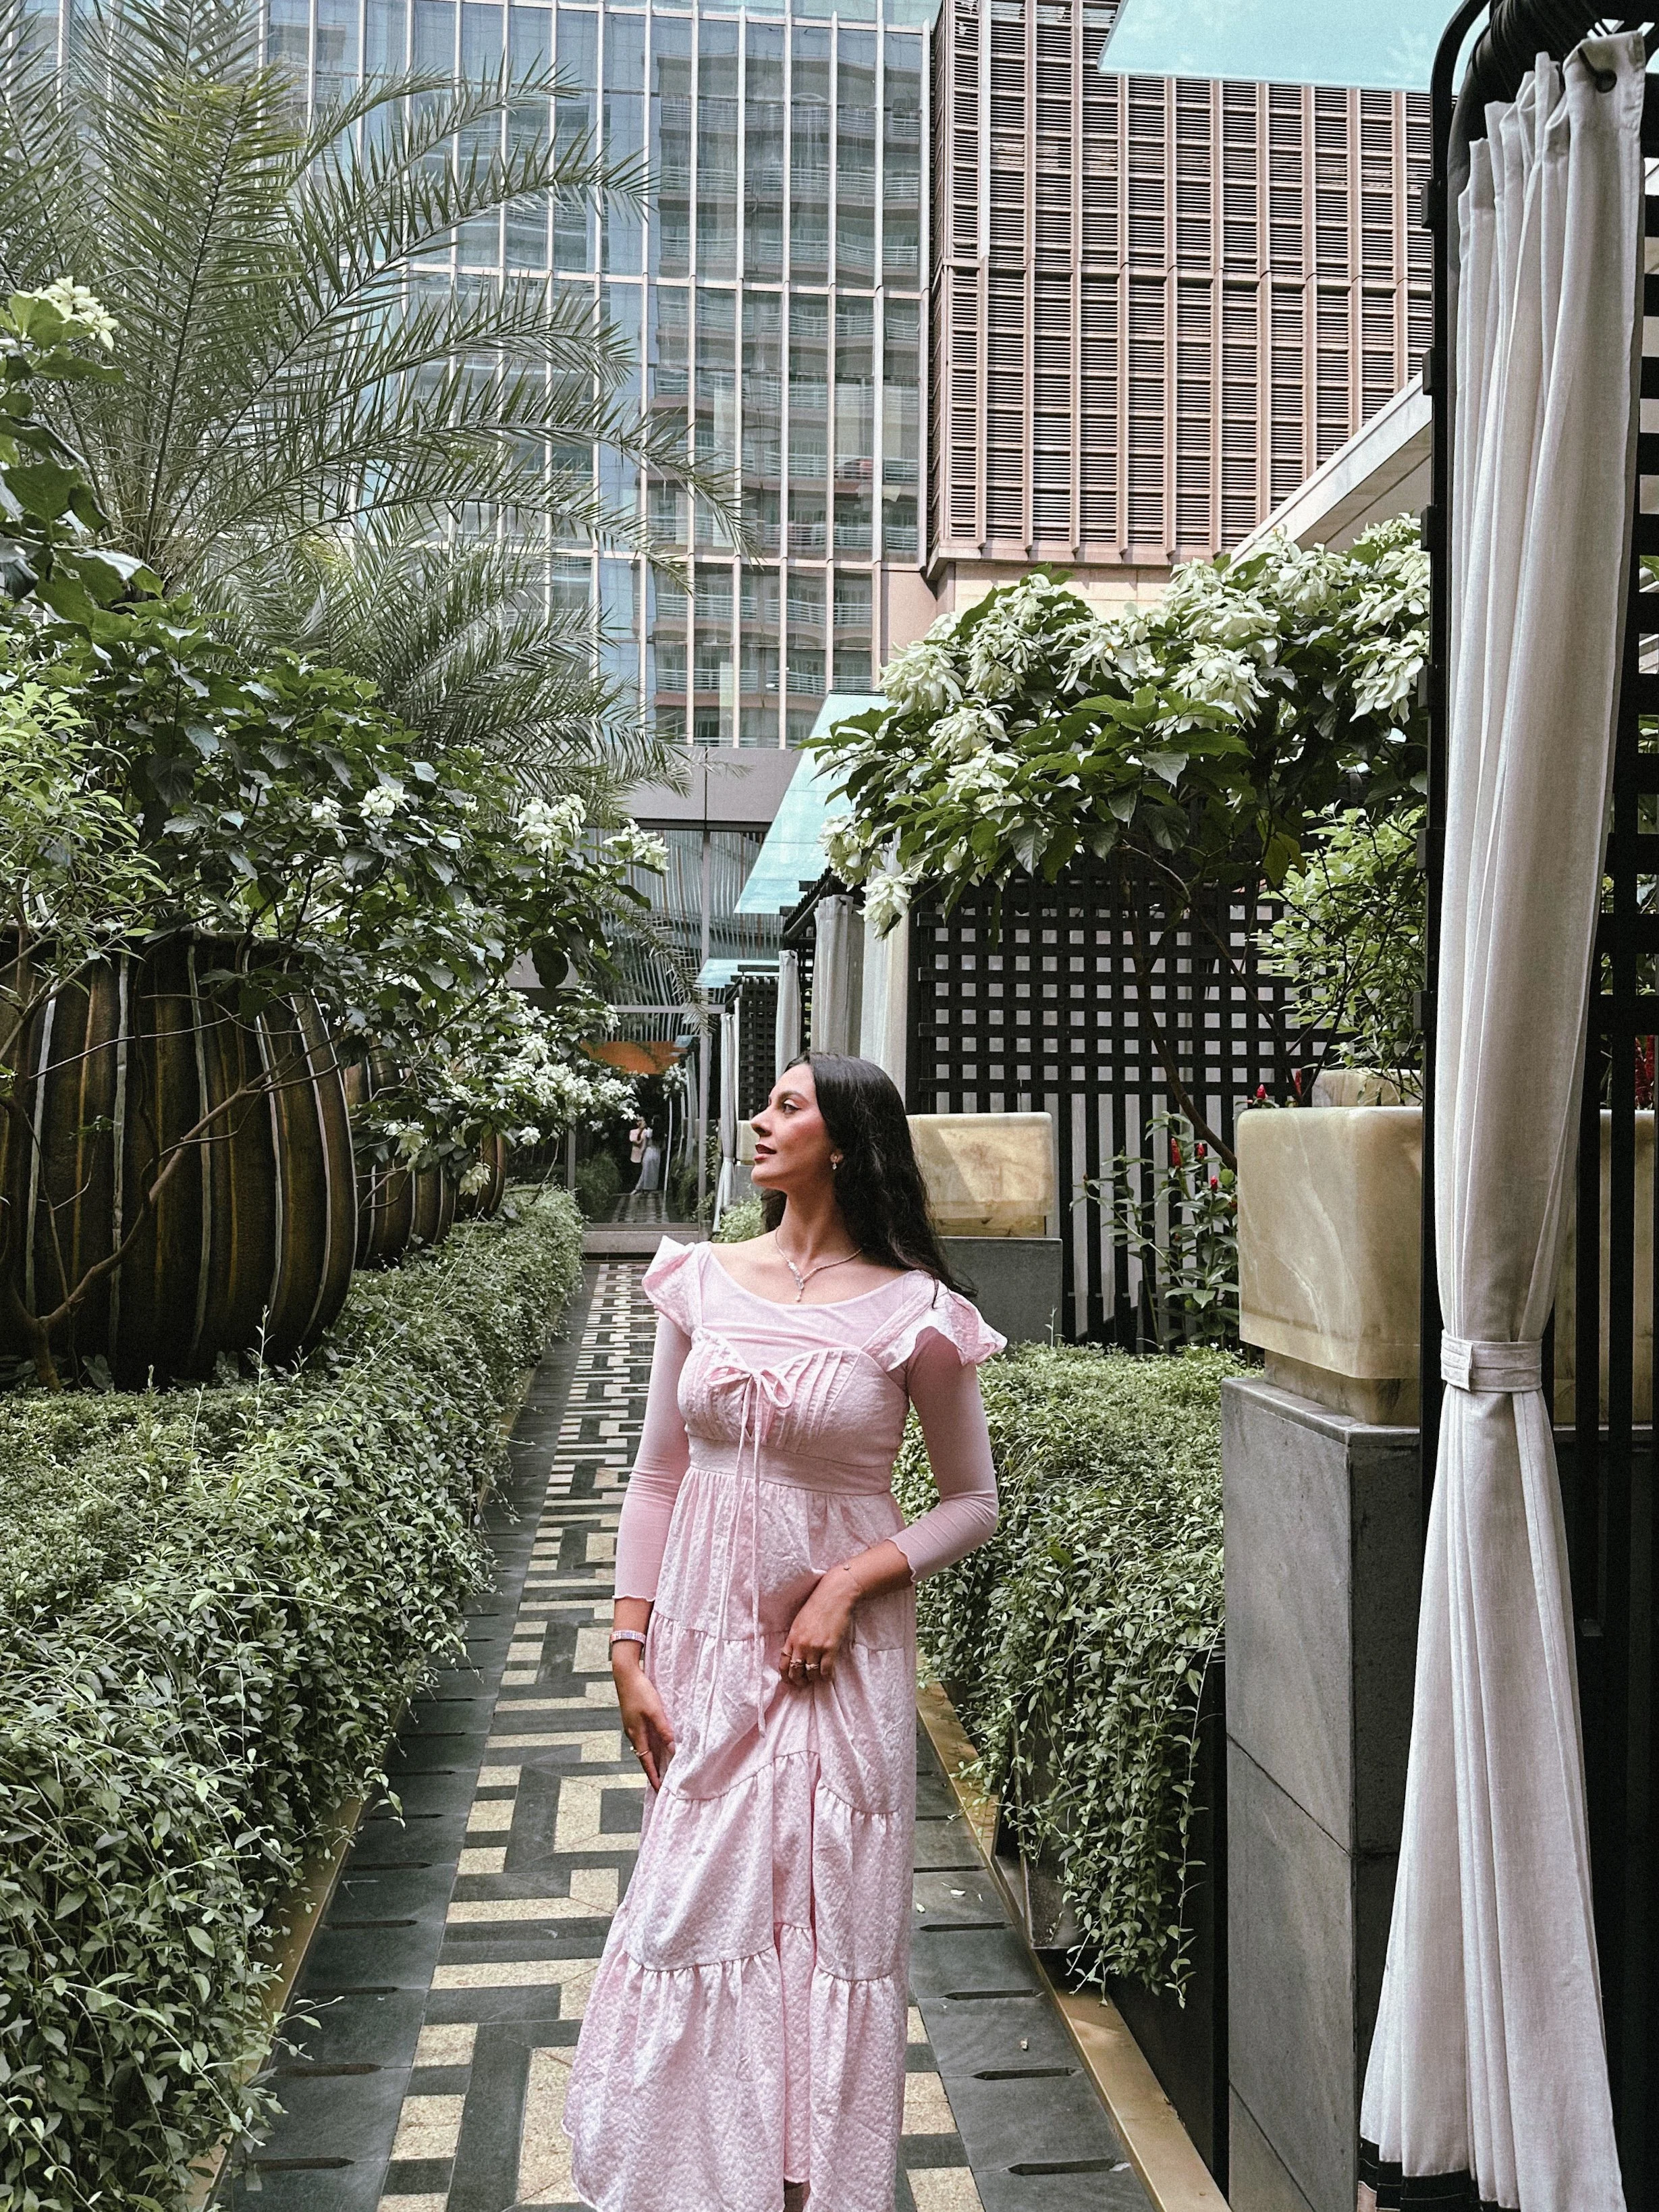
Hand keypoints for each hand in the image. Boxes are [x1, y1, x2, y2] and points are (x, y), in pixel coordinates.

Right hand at [612, 1648, 675, 1787]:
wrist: (625, 1674)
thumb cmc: (640, 1691)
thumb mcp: (655, 1711)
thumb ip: (664, 1730)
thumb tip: (673, 1749)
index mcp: (636, 1734)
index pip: (646, 1762)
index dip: (653, 1776)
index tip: (659, 1789)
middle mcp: (632, 1733)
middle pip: (644, 1757)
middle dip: (653, 1771)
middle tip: (662, 1784)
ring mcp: (631, 1725)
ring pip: (643, 1747)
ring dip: (652, 1759)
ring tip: (662, 1768)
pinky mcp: (633, 1718)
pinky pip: (643, 1738)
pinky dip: (651, 1746)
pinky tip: (658, 1744)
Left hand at [779, 1565, 859, 1686]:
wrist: (835, 1595)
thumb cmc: (818, 1604)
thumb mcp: (800, 1621)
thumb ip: (797, 1638)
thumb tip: (796, 1653)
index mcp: (792, 1637)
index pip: (783, 1663)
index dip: (786, 1676)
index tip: (790, 1681)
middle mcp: (801, 1645)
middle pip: (795, 1672)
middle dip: (798, 1681)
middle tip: (804, 1683)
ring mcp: (815, 1647)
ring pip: (810, 1674)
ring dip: (813, 1679)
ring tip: (817, 1678)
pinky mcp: (830, 1648)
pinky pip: (825, 1671)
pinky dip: (826, 1677)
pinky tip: (828, 1676)